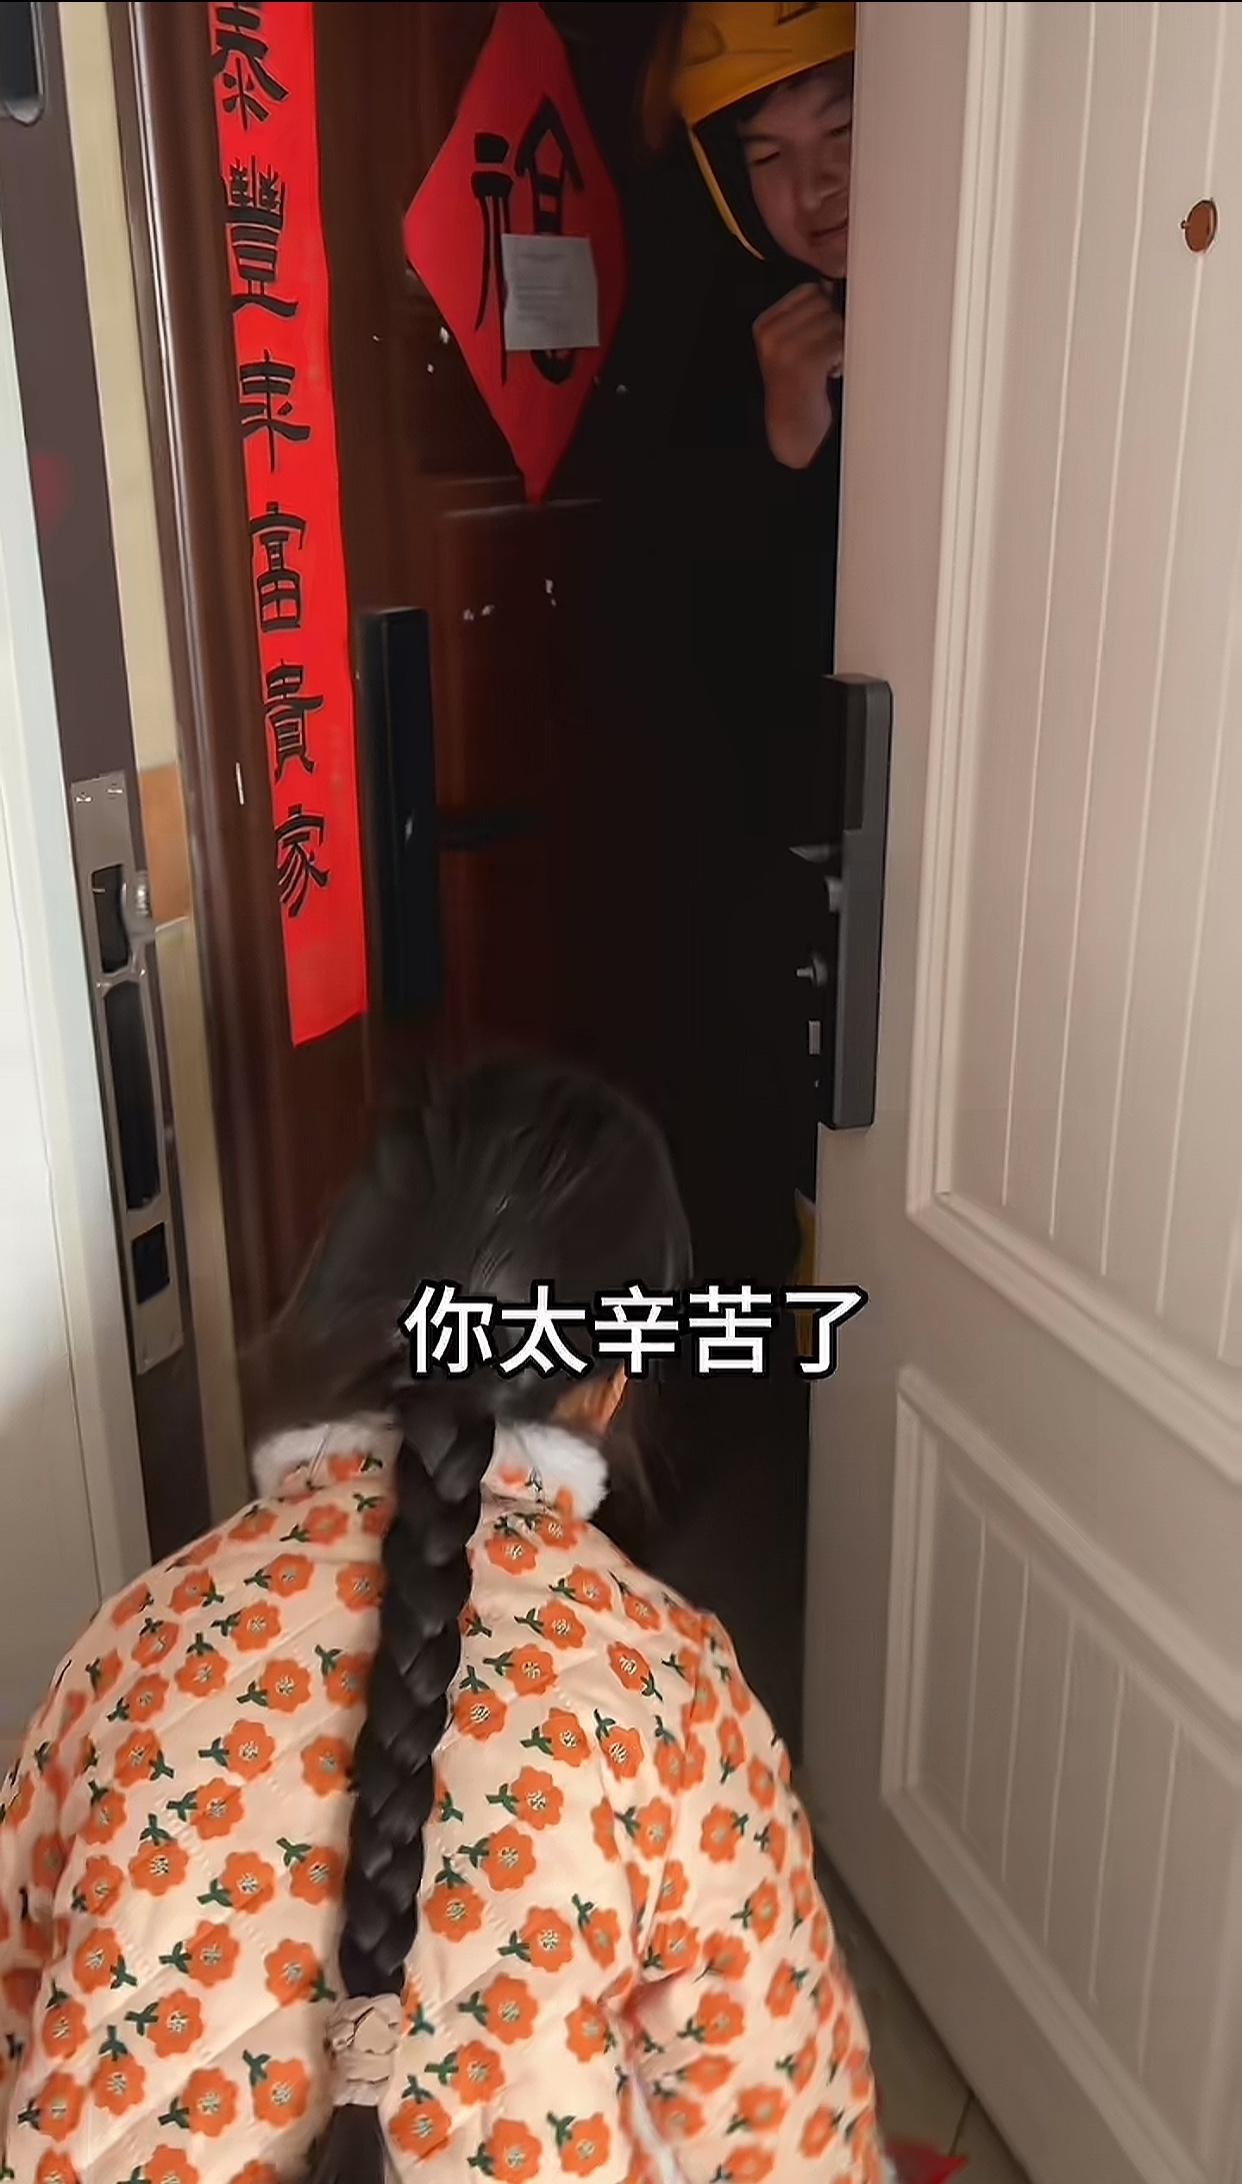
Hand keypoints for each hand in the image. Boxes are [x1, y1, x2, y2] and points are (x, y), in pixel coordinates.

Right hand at [752, 282, 843, 469]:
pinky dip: (843, 356)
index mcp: (765, 325)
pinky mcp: (805, 364)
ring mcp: (785, 349)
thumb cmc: (802, 385)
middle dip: (834, 324)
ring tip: (828, 365)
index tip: (820, 336)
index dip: (825, 308)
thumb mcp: (795, 345)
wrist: (794, 429)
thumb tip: (833, 283)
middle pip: (824, 302)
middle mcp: (771, 335)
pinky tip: (832, 373)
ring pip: (834, 321)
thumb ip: (809, 315)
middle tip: (826, 353)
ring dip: (840, 343)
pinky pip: (839, 341)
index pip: (809, 290)